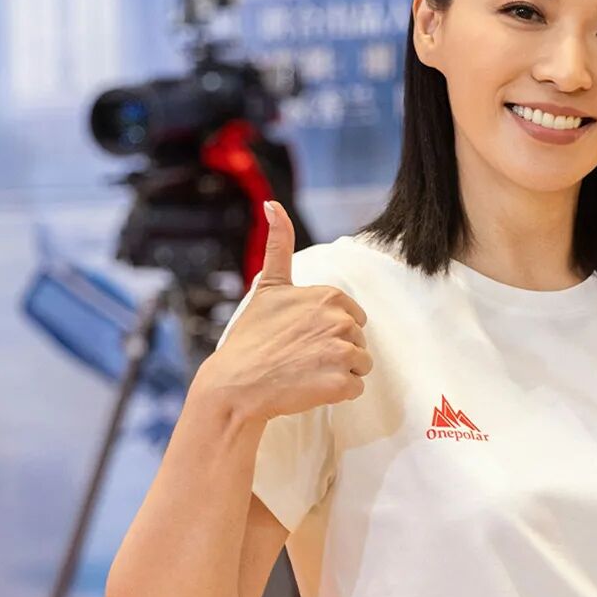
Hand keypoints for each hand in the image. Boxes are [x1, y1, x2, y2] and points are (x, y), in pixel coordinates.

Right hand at [195, 200, 372, 421]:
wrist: (235, 384)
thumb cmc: (252, 337)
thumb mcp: (268, 286)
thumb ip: (279, 245)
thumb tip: (272, 204)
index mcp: (328, 296)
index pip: (352, 316)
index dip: (330, 329)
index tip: (304, 335)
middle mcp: (340, 321)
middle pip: (358, 339)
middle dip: (336, 349)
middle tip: (302, 356)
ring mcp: (341, 352)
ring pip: (361, 363)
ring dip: (339, 371)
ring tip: (307, 372)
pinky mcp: (341, 382)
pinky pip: (356, 387)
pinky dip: (337, 392)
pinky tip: (310, 387)